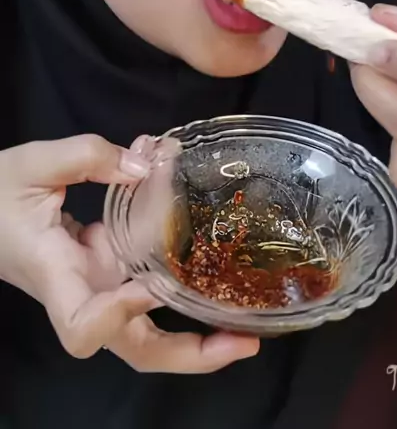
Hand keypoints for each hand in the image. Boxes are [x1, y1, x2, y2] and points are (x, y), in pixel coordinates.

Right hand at [0, 135, 258, 370]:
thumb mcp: (35, 162)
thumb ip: (90, 156)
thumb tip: (150, 163)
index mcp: (55, 274)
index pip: (83, 325)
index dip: (119, 315)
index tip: (150, 285)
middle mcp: (81, 292)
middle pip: (133, 348)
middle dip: (189, 354)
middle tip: (242, 343)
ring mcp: (98, 285)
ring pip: (146, 330)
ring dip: (195, 337)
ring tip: (245, 325)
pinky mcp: (107, 271)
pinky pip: (148, 292)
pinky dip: (182, 289)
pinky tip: (216, 273)